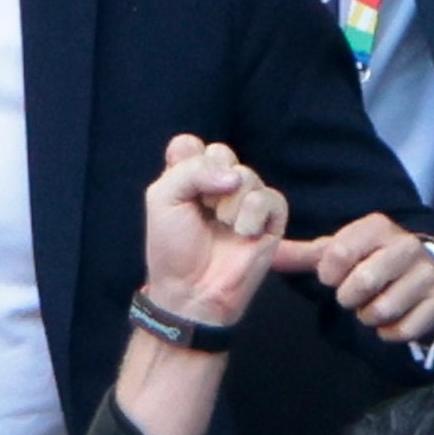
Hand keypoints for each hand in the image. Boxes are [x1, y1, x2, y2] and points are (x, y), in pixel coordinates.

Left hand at [140, 135, 289, 327]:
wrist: (191, 290)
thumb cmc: (172, 247)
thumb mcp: (162, 199)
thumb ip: (191, 171)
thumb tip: (234, 176)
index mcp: (189, 178)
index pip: (190, 144)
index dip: (186, 162)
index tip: (180, 190)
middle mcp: (218, 184)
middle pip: (221, 152)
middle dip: (207, 182)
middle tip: (202, 210)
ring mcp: (245, 201)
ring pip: (246, 175)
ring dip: (228, 204)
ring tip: (222, 227)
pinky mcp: (270, 220)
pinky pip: (270, 198)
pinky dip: (252, 215)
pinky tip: (242, 234)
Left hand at [271, 213, 433, 343]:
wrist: (429, 271)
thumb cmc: (372, 260)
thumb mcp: (340, 251)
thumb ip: (302, 255)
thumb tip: (262, 252)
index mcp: (376, 227)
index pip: (337, 254)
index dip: (329, 275)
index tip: (333, 277)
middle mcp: (405, 245)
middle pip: (361, 284)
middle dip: (349, 299)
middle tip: (354, 295)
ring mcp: (427, 272)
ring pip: (382, 310)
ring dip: (369, 316)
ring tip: (374, 304)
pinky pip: (403, 329)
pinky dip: (390, 332)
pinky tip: (393, 318)